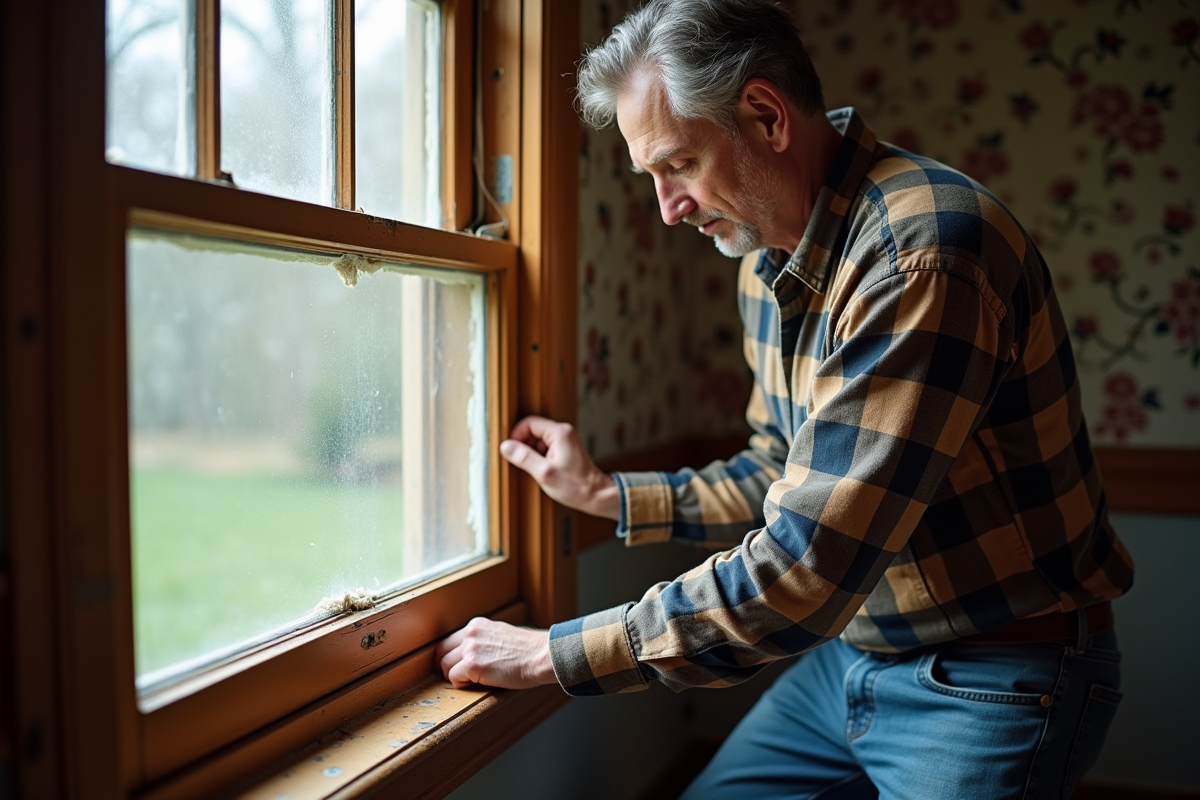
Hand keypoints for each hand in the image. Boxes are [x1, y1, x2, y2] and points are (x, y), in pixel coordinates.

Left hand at [435, 618, 555, 689]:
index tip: (455, 666)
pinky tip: (478, 683)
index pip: (449, 641)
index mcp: (477, 625)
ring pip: (445, 666)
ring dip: (455, 676)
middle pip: (441, 653)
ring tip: (473, 681)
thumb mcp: (501, 634)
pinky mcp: (472, 665)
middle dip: (447, 667)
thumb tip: (473, 654)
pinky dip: (462, 684)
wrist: (541, 655)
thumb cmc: (528, 650)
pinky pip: (454, 678)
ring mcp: (470, 648)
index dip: (450, 657)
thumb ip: (484, 640)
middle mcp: (471, 633)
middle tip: (460, 677)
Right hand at [500, 416, 618, 519]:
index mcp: (559, 433)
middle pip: (534, 430)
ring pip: (539, 439)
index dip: (516, 435)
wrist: (597, 495)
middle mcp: (564, 432)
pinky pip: (547, 446)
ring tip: (533, 469)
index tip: (510, 450)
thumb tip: (506, 446)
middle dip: (524, 445)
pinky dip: (540, 456)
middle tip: (520, 462)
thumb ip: (524, 457)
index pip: (529, 423)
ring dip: (531, 452)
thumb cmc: (575, 486)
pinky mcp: (567, 448)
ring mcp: (567, 440)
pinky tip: (541, 470)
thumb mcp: (544, 473)